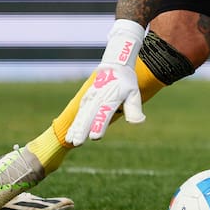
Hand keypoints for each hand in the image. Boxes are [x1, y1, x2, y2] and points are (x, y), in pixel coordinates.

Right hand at [65, 19, 146, 144]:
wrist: (114, 66)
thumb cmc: (126, 83)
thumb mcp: (134, 93)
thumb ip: (134, 109)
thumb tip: (139, 122)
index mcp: (111, 97)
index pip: (104, 113)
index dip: (99, 125)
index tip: (95, 137)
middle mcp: (98, 98)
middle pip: (88, 116)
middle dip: (82, 130)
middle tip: (78, 142)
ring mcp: (90, 99)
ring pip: (81, 115)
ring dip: (75, 128)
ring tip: (71, 141)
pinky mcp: (85, 100)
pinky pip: (79, 114)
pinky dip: (74, 124)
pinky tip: (70, 135)